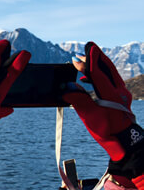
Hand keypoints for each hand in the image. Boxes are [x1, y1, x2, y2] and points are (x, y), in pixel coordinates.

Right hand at [63, 42, 137, 160]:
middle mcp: (119, 91)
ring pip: (110, 72)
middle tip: (87, 48)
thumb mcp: (89, 117)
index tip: (81, 54)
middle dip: (96, 57)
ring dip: (97, 65)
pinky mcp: (121, 96)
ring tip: (83, 62)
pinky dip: (100, 74)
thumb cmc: (106, 131)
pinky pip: (111, 79)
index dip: (88, 63)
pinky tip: (87, 78)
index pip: (99, 74)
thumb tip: (66, 88)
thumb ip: (78, 100)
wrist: (124, 141)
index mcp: (111, 95)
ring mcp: (122, 93)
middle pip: (108, 68)